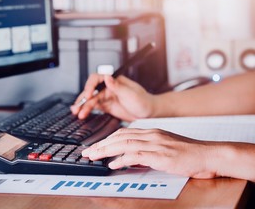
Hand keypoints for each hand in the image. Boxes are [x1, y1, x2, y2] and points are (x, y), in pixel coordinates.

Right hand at [70, 74, 154, 121]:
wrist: (148, 113)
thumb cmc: (142, 101)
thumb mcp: (130, 94)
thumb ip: (117, 86)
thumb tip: (107, 77)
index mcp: (113, 80)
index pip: (97, 79)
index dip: (90, 86)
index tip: (88, 94)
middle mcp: (108, 87)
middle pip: (91, 90)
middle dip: (83, 98)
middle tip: (78, 107)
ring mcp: (106, 97)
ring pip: (90, 100)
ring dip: (83, 106)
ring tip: (77, 113)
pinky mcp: (106, 106)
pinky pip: (93, 107)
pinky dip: (86, 110)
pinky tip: (80, 113)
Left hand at [82, 128, 218, 178]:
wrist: (208, 155)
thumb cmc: (188, 153)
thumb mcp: (164, 148)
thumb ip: (146, 151)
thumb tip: (128, 158)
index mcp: (151, 132)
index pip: (123, 133)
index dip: (107, 139)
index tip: (95, 146)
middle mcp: (150, 135)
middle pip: (119, 137)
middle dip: (100, 144)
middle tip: (87, 152)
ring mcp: (155, 144)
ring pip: (124, 144)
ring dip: (105, 150)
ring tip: (93, 156)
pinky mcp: (161, 155)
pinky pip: (136, 155)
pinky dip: (122, 159)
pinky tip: (113, 164)